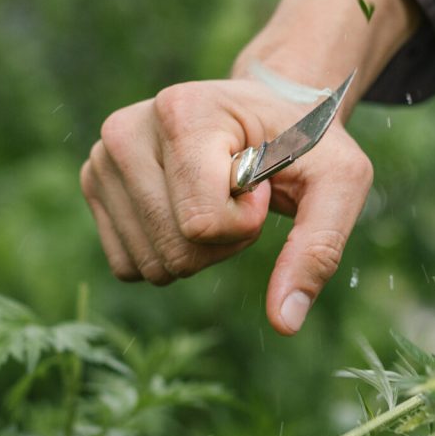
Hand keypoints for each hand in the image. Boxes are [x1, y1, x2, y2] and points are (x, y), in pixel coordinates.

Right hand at [82, 0, 417, 333]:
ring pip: (151, 265)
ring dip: (198, 250)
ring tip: (216, 196)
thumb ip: (318, 250)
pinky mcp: (95, 185)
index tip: (263, 183)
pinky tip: (187, 208)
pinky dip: (168, 254)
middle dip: (223, 241)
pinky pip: (129, 266)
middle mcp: (127, 130)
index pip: (200, 223)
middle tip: (242, 193)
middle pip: (175, 251)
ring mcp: (103, 158)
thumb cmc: (305, 145)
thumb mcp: (339, 183)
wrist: (267, 111)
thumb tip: (284, 324)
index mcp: (182, 111)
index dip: (245, 223)